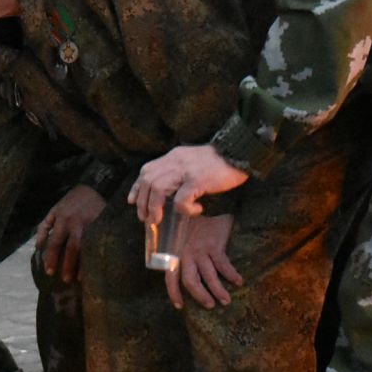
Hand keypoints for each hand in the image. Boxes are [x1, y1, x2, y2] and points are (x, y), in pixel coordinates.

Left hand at [35, 184, 104, 282]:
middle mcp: (76, 223)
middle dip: (68, 264)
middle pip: (72, 247)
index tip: (49, 272)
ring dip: (82, 264)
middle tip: (65, 279)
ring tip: (79, 278)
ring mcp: (91, 224)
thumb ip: (44, 228)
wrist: (92, 187)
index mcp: (62, 219)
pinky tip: (94, 266)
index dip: (51, 258)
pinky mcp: (102, 225)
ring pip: (86, 247)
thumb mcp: (54, 211)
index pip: (55, 242)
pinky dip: (95, 255)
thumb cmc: (70, 203)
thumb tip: (37, 247)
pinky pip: (98, 243)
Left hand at [129, 144, 247, 224]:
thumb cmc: (218, 161)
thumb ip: (179, 170)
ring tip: (158, 220)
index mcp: (173, 156)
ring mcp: (186, 170)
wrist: (239, 152)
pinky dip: (184, 209)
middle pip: (148, 180)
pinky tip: (195, 211)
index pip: (147, 170)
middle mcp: (176, 160)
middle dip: (142, 202)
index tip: (132, 201)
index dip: (136, 187)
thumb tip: (168, 191)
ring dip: (154, 208)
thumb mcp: (192, 160)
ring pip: (158, 189)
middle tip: (146, 218)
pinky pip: (182, 199)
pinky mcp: (197, 180)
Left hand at [165, 213, 240, 310]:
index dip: (174, 293)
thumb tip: (177, 266)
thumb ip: (178, 248)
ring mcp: (200, 250)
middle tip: (210, 305)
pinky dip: (232, 275)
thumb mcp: (178, 233)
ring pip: (208, 277)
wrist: (203, 201)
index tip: (180, 306)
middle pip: (191, 282)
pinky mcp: (214, 245)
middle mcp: (186, 254)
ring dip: (217, 291)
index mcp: (175, 252)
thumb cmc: (191, 220)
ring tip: (225, 301)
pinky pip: (223, 265)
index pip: (171, 277)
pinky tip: (239, 281)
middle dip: (200, 296)